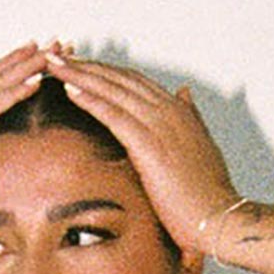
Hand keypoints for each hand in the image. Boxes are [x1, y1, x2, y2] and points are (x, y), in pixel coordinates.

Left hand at [41, 55, 236, 255]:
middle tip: (57, 55)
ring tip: (54, 64)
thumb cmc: (207, 194)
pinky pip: (114, 114)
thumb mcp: (200, 147)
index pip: (135, 81)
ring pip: (113, 90)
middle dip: (86, 65)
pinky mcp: (149, 145)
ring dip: (80, 74)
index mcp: (179, 111)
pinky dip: (91, 99)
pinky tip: (70, 89)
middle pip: (120, 78)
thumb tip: (184, 93)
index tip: (80, 64)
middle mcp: (169, 110)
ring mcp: (160, 125)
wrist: (219, 219)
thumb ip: (190, 117)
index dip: (106, 71)